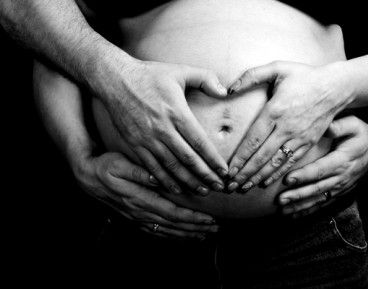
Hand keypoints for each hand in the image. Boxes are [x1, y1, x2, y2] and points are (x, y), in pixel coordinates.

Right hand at [73, 152, 218, 239]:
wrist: (87, 176)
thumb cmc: (105, 167)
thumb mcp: (119, 164)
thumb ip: (139, 172)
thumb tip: (157, 177)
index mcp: (140, 199)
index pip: (172, 212)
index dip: (192, 217)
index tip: (209, 218)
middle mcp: (140, 212)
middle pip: (173, 224)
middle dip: (196, 227)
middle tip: (215, 228)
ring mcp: (137, 217)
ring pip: (166, 230)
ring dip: (186, 233)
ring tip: (204, 235)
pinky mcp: (134, 217)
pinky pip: (156, 231)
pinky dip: (172, 235)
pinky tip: (182, 236)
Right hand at [96, 60, 228, 195]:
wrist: (115, 80)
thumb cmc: (150, 75)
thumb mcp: (180, 70)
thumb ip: (206, 78)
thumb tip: (225, 92)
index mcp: (176, 112)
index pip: (199, 142)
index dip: (213, 159)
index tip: (224, 171)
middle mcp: (163, 129)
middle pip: (188, 159)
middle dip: (205, 176)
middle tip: (219, 187)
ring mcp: (147, 139)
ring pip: (171, 167)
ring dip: (188, 182)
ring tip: (202, 191)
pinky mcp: (135, 144)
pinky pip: (152, 167)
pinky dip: (165, 180)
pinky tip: (176, 189)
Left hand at [226, 61, 352, 192]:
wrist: (336, 87)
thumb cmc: (304, 76)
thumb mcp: (277, 68)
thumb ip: (251, 75)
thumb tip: (228, 88)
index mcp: (275, 111)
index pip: (253, 140)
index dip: (240, 158)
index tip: (228, 170)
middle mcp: (286, 127)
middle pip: (261, 156)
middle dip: (245, 173)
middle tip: (230, 186)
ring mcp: (298, 137)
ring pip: (275, 163)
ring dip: (258, 177)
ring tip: (244, 188)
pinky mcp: (308, 143)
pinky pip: (290, 162)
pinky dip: (277, 174)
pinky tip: (265, 182)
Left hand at [277, 115, 367, 217]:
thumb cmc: (361, 135)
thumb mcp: (355, 125)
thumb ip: (340, 126)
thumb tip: (326, 128)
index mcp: (342, 160)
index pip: (321, 169)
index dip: (304, 175)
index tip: (288, 179)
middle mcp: (341, 177)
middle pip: (317, 188)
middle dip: (298, 195)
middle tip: (280, 200)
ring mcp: (340, 187)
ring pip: (318, 199)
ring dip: (300, 206)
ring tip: (283, 210)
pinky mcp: (339, 192)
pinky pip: (322, 203)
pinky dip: (308, 210)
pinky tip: (293, 215)